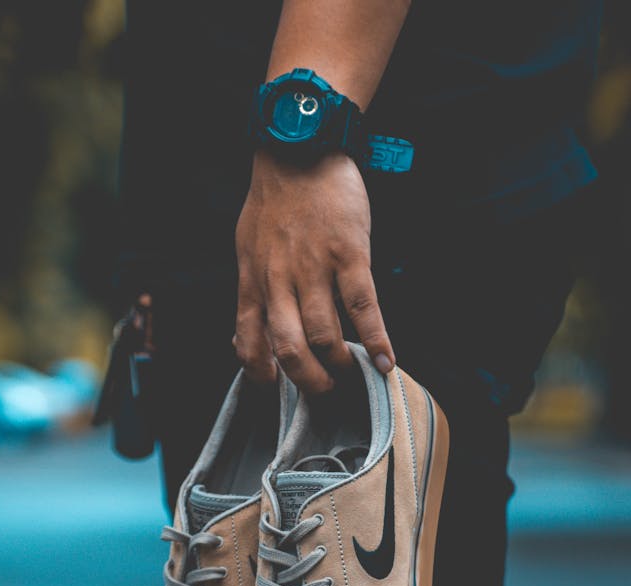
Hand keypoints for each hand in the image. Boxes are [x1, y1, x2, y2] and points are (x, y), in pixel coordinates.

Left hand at [234, 150, 394, 392]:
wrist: (300, 147)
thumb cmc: (275, 201)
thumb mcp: (247, 248)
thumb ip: (251, 291)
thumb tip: (245, 334)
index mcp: (253, 282)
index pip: (249, 343)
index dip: (262, 375)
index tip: (277, 389)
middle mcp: (279, 280)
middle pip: (289, 348)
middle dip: (309, 381)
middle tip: (325, 392)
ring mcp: (314, 268)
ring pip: (325, 334)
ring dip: (340, 365)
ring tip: (352, 375)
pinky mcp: (348, 254)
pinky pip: (363, 307)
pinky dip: (377, 341)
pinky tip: (385, 363)